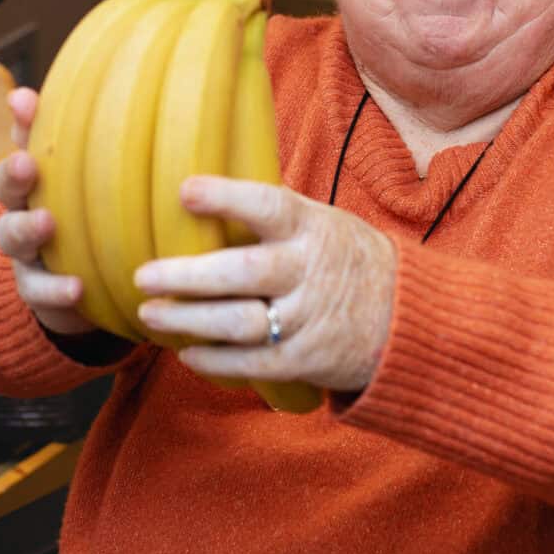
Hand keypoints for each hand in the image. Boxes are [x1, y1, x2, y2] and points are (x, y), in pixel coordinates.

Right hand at [0, 86, 94, 337]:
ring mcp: (25, 252)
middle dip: (13, 174)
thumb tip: (72, 102)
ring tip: (47, 223)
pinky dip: (54, 289)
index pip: (25, 140)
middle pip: (6, 187)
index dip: (21, 124)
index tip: (24, 103)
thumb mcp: (91, 186)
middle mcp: (22, 210)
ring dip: (26, 228)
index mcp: (36, 182)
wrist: (85, 290)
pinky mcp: (37, 291)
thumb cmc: (89, 225)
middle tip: (26, 164)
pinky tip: (77, 287)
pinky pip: (38, 290)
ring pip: (12, 237)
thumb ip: (86, 147)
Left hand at [133, 177, 396, 393]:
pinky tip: (185, 352)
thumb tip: (202, 193)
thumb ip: (276, 217)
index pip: (268, 206)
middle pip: (241, 272)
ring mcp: (308, 319)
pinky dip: (213, 359)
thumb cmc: (350, 262)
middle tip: (143, 275)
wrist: (410, 323)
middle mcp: (309, 272)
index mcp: (313, 229)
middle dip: (185, 275)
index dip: (225, 198)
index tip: (184, 191)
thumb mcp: (326, 224)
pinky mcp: (306, 361)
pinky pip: (250, 362)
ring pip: (239, 322)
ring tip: (150, 313)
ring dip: (188, 319)